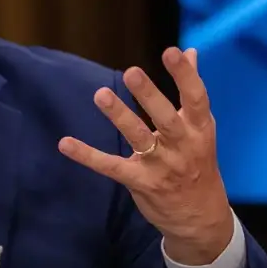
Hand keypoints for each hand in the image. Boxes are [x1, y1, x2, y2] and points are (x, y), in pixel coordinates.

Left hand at [58, 47, 233, 265]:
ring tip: (101, 94)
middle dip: (149, 96)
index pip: (196, 98)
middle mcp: (182, 145)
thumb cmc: (198, 162)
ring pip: (138, 138)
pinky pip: (111, 166)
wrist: (201, 217)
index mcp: (199, 128)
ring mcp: (161, 165)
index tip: (171, 52)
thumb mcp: (200, 128)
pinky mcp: (140, 182)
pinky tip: (65, 143)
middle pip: (166, 117)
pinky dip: (87, 155)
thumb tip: (190, 51)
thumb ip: (190, 90)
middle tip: (131, 71)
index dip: (185, 75)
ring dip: (120, 116)